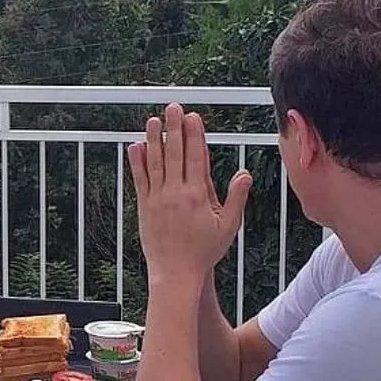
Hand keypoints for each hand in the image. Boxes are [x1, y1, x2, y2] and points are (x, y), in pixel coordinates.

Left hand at [128, 102, 252, 282]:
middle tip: (172, 107)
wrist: (176, 273)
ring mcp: (158, 199)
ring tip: (153, 120)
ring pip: (155, 162)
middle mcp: (176, 193)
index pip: (196, 158)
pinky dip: (137, 162)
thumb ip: (236, 198)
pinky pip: (140, 180)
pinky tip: (135, 146)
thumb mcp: (228, 227)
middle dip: (174, 128)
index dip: (194, 135)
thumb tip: (245, 174)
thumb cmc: (204, 252)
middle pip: (175, 153)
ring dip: (154, 139)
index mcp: (198, 196)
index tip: (193, 117)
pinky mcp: (144, 207)